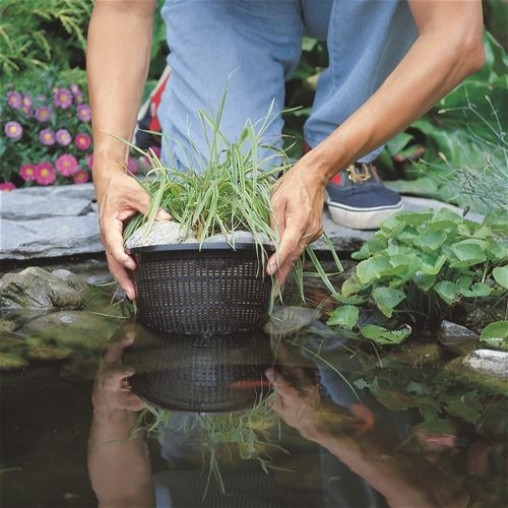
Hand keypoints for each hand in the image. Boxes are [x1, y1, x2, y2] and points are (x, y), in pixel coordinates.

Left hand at [92, 326, 145, 414]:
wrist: (105, 394)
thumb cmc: (120, 400)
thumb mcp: (129, 403)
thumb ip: (137, 399)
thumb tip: (150, 394)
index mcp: (109, 381)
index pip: (114, 374)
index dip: (122, 371)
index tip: (131, 369)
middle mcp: (106, 365)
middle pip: (111, 352)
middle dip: (120, 342)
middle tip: (131, 334)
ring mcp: (109, 355)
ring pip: (116, 339)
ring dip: (125, 330)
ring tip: (137, 319)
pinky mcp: (114, 348)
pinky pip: (120, 334)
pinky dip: (128, 326)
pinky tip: (138, 316)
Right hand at [94, 168, 169, 299]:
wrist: (108, 181)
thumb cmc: (120, 186)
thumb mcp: (136, 193)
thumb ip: (150, 206)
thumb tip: (167, 219)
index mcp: (109, 225)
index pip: (113, 244)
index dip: (122, 257)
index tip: (133, 265)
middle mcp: (107, 235)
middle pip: (112, 262)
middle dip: (122, 279)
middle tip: (134, 295)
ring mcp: (110, 239)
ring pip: (115, 263)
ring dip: (124, 279)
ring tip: (135, 295)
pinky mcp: (116, 240)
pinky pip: (119, 258)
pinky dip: (125, 271)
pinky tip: (135, 281)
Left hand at [267, 157, 324, 283]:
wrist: (314, 176)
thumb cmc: (292, 185)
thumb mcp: (276, 201)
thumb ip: (274, 224)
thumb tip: (270, 243)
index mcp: (299, 220)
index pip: (288, 245)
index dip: (279, 260)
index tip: (270, 271)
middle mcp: (310, 229)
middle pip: (294, 254)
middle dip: (284, 271)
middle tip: (274, 288)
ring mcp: (314, 231)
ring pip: (299, 251)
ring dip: (288, 264)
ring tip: (277, 280)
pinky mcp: (315, 232)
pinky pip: (302, 245)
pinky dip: (293, 253)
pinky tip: (285, 260)